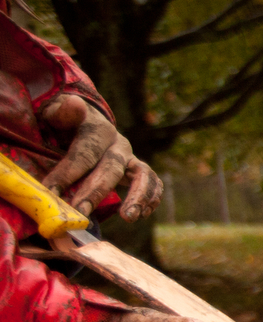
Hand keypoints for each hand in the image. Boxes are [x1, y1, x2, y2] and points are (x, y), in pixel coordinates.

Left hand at [39, 94, 163, 220]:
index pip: (85, 152)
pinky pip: (152, 184)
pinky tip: (140, 214)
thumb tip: (76, 104)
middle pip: (111, 168)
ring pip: (142, 176)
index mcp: (98, 129)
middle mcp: (119, 143)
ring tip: (128, 217)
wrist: (85, 122)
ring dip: (137, 197)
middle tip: (81, 212)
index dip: (67, 172)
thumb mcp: (56, 113)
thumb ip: (62, 112)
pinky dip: (150, 199)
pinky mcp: (137, 170)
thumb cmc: (64, 123)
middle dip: (95, 192)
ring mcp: (131, 157)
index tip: (51, 191)